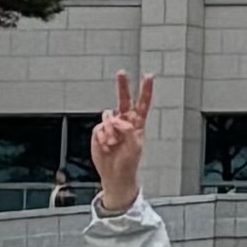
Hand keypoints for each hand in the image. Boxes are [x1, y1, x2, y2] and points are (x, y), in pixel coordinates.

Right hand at [91, 72, 151, 215]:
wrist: (114, 174)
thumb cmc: (129, 161)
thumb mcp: (135, 146)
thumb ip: (129, 131)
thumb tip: (118, 120)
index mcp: (137, 123)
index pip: (142, 104)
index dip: (145, 90)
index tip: (148, 76)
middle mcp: (124, 121)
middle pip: (123, 100)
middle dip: (122, 86)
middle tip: (121, 73)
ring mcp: (111, 126)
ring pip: (108, 117)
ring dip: (110, 131)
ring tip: (112, 144)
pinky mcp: (99, 133)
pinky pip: (99, 129)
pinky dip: (102, 138)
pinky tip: (106, 146)